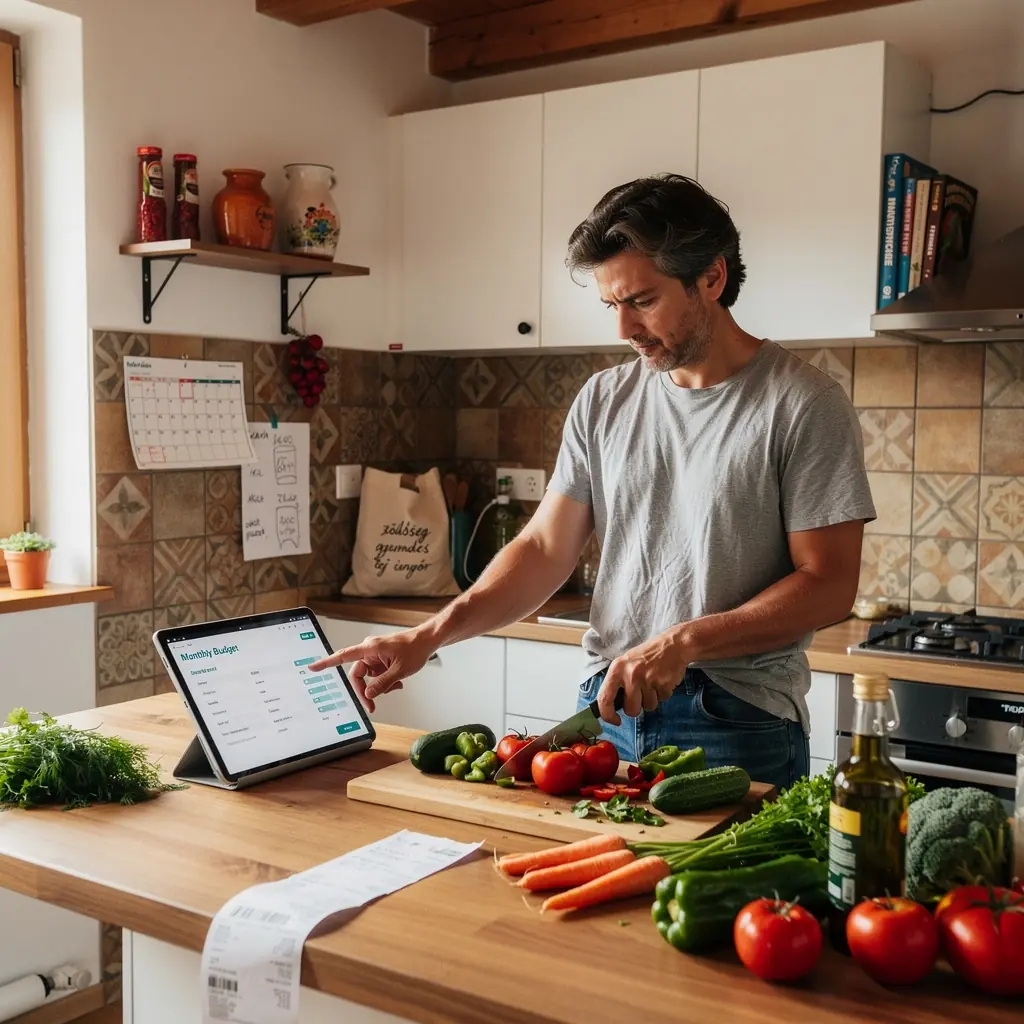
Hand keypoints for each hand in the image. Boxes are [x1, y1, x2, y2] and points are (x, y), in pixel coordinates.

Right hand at [309, 628, 437, 712]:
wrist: (427, 641)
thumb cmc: (415, 648)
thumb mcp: (399, 671)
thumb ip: (382, 684)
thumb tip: (367, 694)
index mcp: (369, 648)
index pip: (343, 656)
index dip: (327, 663)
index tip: (312, 667)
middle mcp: (369, 650)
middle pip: (358, 674)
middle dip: (367, 690)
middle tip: (372, 705)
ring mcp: (375, 655)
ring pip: (369, 677)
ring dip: (380, 686)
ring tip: (395, 685)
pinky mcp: (381, 659)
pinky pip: (377, 674)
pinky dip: (385, 681)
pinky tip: (397, 682)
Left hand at [597, 628, 688, 724]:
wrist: (673, 645)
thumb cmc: (647, 655)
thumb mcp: (626, 662)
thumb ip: (618, 682)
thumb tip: (611, 705)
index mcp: (617, 669)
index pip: (604, 698)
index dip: (607, 715)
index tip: (615, 721)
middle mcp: (630, 675)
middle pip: (631, 710)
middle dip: (637, 707)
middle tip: (641, 693)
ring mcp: (648, 680)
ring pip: (648, 707)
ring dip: (652, 699)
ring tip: (653, 682)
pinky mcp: (663, 684)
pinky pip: (662, 700)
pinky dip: (663, 694)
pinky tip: (662, 680)